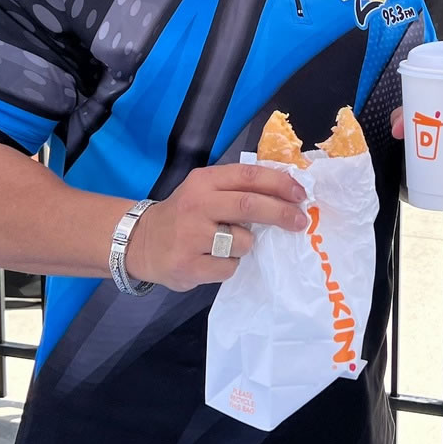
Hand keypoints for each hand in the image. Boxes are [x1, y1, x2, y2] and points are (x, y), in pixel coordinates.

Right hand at [123, 163, 309, 292]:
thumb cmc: (184, 214)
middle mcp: (197, 205)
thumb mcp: (204, 189)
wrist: (141, 242)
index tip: (301, 194)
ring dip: (247, 245)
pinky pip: (229, 267)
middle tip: (300, 221)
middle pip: (250, 205)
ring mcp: (191, 236)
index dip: (280, 184)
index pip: (249, 176)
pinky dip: (230, 265)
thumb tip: (288, 190)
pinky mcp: (189, 265)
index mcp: (204, 181)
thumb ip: (238, 188)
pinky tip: (212, 260)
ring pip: (243, 242)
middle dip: (281, 213)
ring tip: (229, 244)